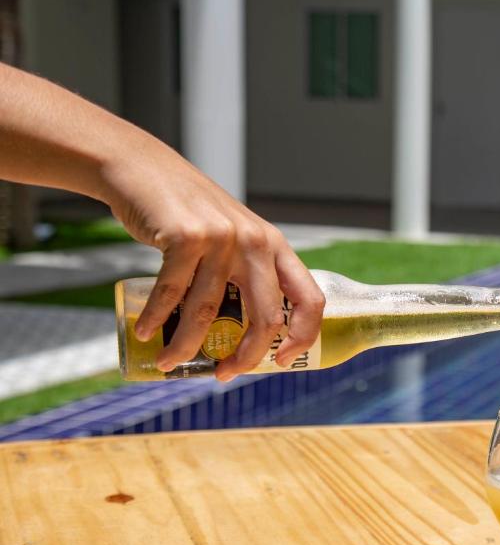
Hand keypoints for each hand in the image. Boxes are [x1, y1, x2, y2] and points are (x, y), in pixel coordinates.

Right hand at [100, 149, 324, 381]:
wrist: (144, 169)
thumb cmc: (189, 213)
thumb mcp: (234, 236)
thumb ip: (246, 271)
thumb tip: (249, 332)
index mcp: (275, 247)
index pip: (310, 298)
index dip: (304, 336)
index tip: (280, 361)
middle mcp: (256, 242)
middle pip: (266, 317)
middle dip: (246, 355)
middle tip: (225, 375)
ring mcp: (222, 239)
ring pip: (208, 311)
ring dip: (184, 346)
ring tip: (167, 363)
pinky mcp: (185, 237)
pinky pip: (171, 293)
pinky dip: (156, 318)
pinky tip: (146, 332)